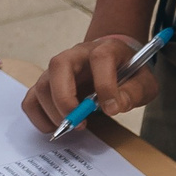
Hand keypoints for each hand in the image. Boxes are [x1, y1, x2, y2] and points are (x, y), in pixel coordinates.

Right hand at [21, 33, 156, 137]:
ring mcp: (59, 69)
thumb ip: (134, 92)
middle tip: (79, 123)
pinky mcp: (48, 83)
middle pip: (59, 66)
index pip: (101, 59)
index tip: (112, 109)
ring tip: (71, 126)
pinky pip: (31, 98)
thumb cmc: (128, 71)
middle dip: (65, 99)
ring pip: (42, 84)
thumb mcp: (144, 81)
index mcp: (105, 49)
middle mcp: (76, 54)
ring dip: (53, 111)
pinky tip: (55, 126)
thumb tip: (114, 106)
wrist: (114, 59)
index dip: (105, 85)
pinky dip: (38, 115)